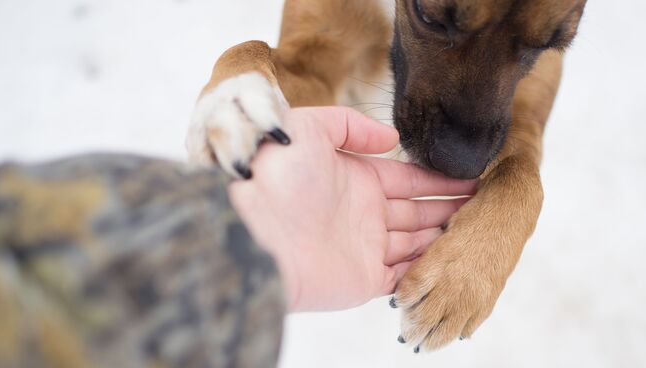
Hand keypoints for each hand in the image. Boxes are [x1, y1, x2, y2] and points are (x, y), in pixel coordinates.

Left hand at [229, 107, 476, 311]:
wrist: (254, 228)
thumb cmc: (279, 175)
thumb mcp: (310, 127)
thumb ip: (350, 125)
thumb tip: (391, 139)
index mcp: (355, 178)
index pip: (406, 177)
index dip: (438, 177)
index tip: (471, 175)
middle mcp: (363, 212)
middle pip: (417, 210)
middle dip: (449, 206)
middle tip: (487, 203)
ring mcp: (364, 247)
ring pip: (416, 242)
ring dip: (445, 236)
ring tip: (481, 229)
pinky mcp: (364, 279)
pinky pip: (404, 275)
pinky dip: (427, 268)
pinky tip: (454, 259)